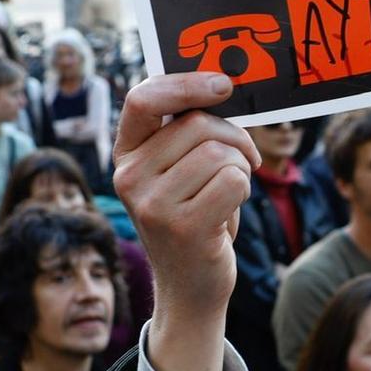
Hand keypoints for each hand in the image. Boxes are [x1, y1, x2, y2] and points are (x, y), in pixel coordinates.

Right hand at [112, 74, 258, 370]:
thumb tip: (223, 83)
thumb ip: (187, 131)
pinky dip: (244, 193)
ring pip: (221, 153)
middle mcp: (129, 177)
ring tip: (226, 196)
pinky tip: (227, 215)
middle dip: (235, 138)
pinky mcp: (182, 227)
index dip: (185, 83)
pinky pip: (235, 181)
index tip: (223, 84)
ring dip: (241, 170)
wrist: (190, 286)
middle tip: (243, 161)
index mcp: (126, 155)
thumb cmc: (194, 217)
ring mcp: (152, 204)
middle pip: (198, 124)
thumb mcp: (178, 172)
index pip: (142, 98)